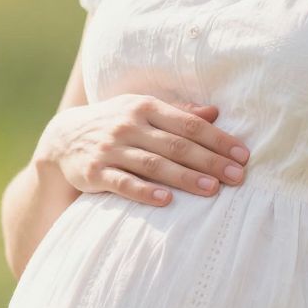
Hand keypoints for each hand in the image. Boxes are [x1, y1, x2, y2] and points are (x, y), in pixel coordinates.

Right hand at [39, 95, 249, 206]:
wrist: (63, 138)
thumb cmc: (116, 123)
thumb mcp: (143, 110)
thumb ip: (178, 113)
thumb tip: (215, 113)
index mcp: (145, 106)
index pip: (189, 124)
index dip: (218, 139)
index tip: (243, 155)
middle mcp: (129, 125)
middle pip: (177, 145)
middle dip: (210, 161)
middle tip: (238, 177)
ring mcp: (111, 148)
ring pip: (153, 164)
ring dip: (184, 177)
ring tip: (212, 189)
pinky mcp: (95, 172)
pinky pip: (123, 183)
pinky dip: (144, 191)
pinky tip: (166, 200)